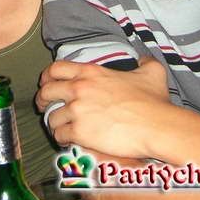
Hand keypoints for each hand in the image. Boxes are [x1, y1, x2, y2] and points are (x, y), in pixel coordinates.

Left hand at [36, 57, 171, 159]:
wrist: (157, 126)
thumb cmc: (154, 101)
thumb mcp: (151, 72)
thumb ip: (144, 61)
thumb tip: (143, 58)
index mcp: (91, 72)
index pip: (55, 68)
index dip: (47, 76)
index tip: (46, 83)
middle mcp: (80, 88)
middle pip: (46, 92)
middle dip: (43, 100)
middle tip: (45, 107)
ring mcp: (78, 110)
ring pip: (52, 117)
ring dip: (54, 123)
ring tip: (60, 128)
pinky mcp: (80, 132)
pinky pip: (59, 135)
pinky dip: (61, 139)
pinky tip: (68, 140)